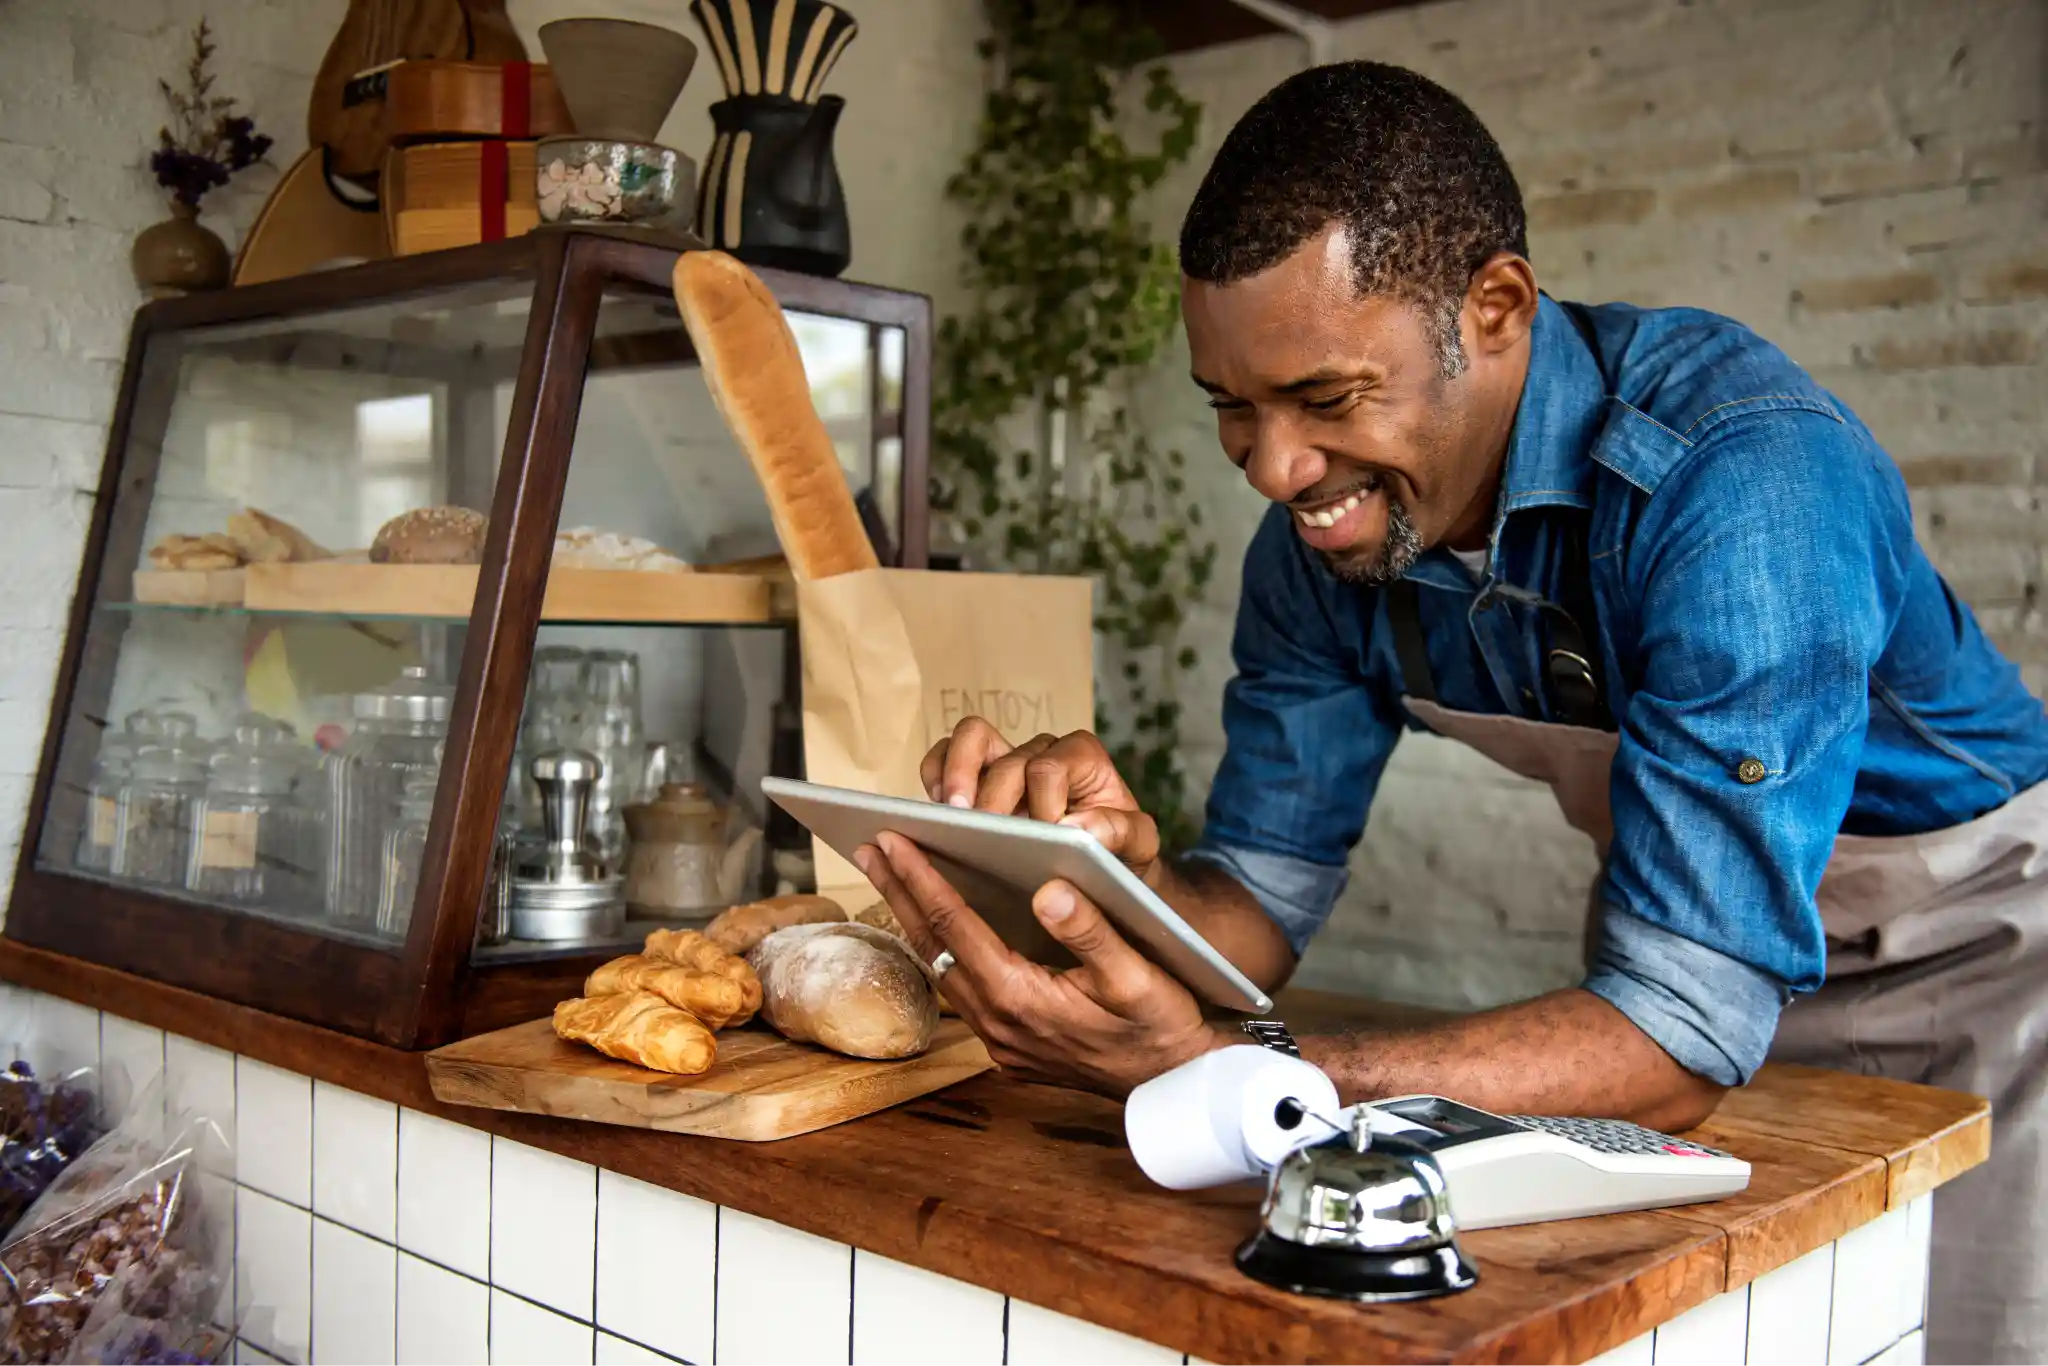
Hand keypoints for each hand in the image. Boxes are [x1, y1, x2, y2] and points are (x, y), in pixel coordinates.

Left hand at [854, 832, 1225, 1097]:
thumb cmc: (1162, 1023)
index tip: (892, 839)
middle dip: (899, 892)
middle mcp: (998, 1023)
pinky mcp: (1008, 1046)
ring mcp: (999, 1039)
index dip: (920, 878)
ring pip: (942, 968)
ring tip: (892, 876)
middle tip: (868, 846)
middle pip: (934, 946)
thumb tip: (1048, 889)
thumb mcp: (1137, 974)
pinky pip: (961, 990)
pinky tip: (938, 925)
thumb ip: (1091, 931)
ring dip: (915, 920)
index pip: (956, 925)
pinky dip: (942, 949)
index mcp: (1021, 998)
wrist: (1175, 1083)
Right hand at [919, 719, 1164, 888]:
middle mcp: (1041, 751)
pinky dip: (935, 776)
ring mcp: (1004, 761)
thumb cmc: (1119, 852)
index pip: (1048, 767)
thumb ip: (1121, 833)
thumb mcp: (1138, 846)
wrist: (1103, 866)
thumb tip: (1078, 828)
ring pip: (969, 738)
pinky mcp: (975, 780)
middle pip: (1004, 756)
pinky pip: (943, 758)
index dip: (1041, 802)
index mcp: (1082, 758)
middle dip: (992, 795)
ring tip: (952, 816)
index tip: (1044, 838)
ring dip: (955, 774)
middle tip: (984, 831)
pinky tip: (938, 815)